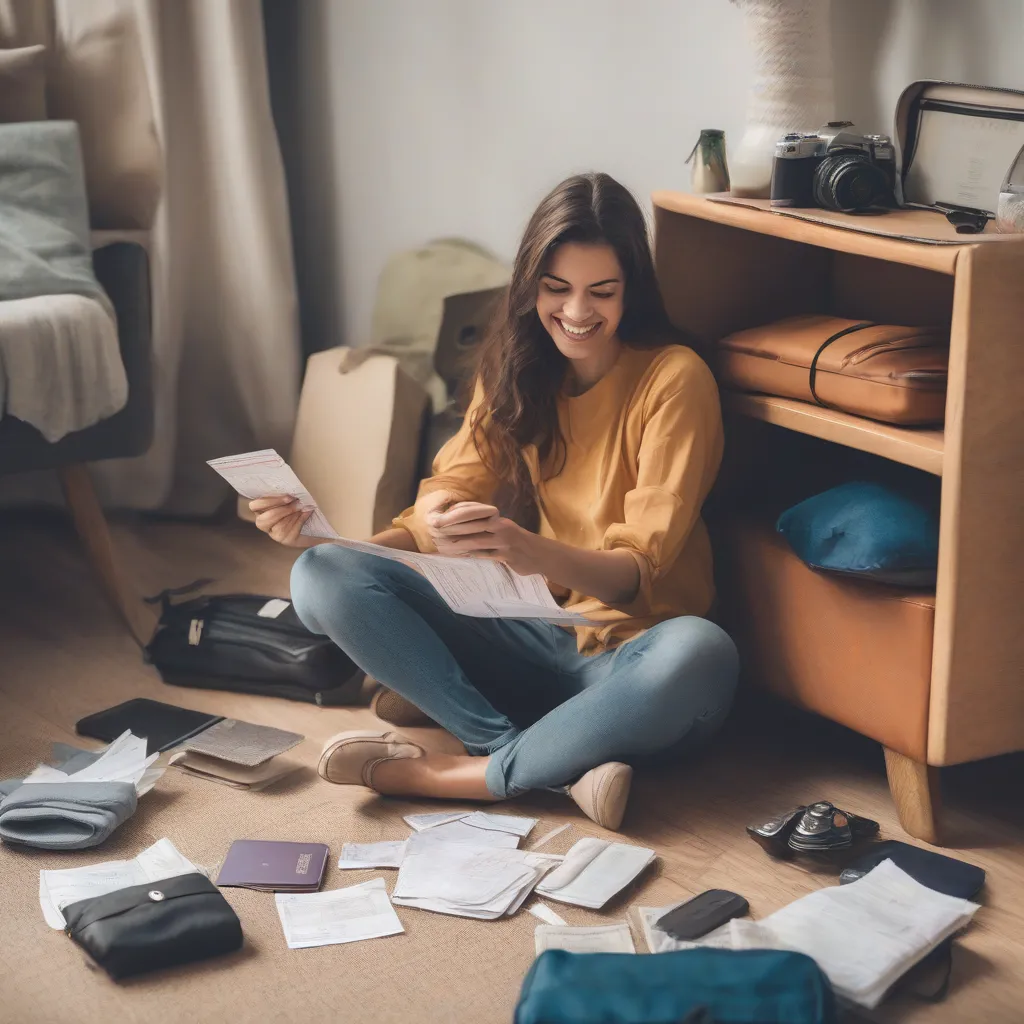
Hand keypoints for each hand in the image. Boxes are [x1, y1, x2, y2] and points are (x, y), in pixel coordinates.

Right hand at [249, 495, 313, 547]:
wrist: (307, 525)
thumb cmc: (291, 506)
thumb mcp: (284, 499)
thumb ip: (283, 496)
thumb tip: (292, 491)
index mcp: (259, 511)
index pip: (254, 506)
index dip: (269, 501)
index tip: (287, 497)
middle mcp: (263, 524)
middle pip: (268, 517)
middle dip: (284, 509)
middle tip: (297, 501)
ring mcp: (274, 534)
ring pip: (281, 526)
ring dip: (294, 514)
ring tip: (303, 505)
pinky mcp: (286, 540)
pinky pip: (292, 530)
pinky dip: (301, 520)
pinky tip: (307, 512)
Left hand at [426, 501, 543, 576]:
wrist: (540, 554)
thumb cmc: (517, 542)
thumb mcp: (503, 529)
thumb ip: (486, 525)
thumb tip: (464, 523)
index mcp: (497, 518)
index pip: (473, 511)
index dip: (456, 514)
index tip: (440, 518)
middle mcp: (500, 526)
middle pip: (471, 524)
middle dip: (452, 529)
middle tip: (435, 533)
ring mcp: (504, 541)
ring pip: (476, 541)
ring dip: (457, 544)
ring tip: (443, 547)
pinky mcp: (507, 555)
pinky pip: (485, 555)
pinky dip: (471, 555)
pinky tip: (460, 557)